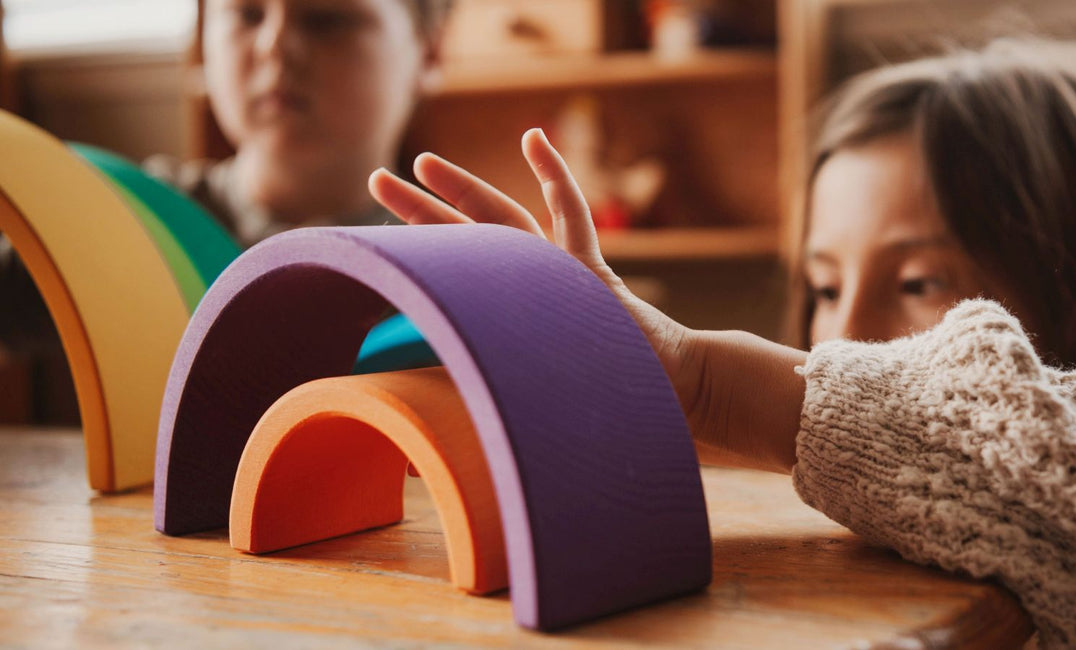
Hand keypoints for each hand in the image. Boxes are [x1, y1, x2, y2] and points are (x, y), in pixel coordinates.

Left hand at [369, 129, 804, 472]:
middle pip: (465, 241)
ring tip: (422, 162)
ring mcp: (560, 277)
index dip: (417, 262)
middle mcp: (531, 295)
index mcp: (512, 324)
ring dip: (463, 188)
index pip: (453, 284)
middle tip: (375, 180)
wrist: (675, 399)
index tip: (375, 247)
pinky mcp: (592, 273)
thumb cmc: (608, 413)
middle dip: (420, 211)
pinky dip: (553, 177)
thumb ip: (488, 409)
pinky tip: (533, 138)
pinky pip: (569, 216)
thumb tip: (426, 444)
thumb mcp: (534, 411)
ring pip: (501, 222)